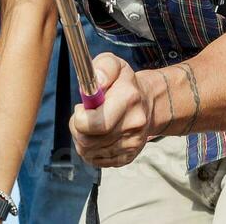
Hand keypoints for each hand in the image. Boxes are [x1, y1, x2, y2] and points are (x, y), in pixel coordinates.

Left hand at [69, 53, 154, 168]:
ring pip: (88, 152)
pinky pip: (95, 161)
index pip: (93, 124)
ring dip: (83, 139)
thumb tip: (97, 82)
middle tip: (84, 116)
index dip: (79, 118)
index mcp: (129, 99)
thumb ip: (103, 67)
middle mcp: (133, 124)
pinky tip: (98, 137)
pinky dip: (91, 150)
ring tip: (92, 125)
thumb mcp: (114, 65)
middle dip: (77, 129)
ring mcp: (132, 144)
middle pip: (87, 141)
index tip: (82, 108)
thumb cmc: (124, 83)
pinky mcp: (128, 157)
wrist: (147, 103)